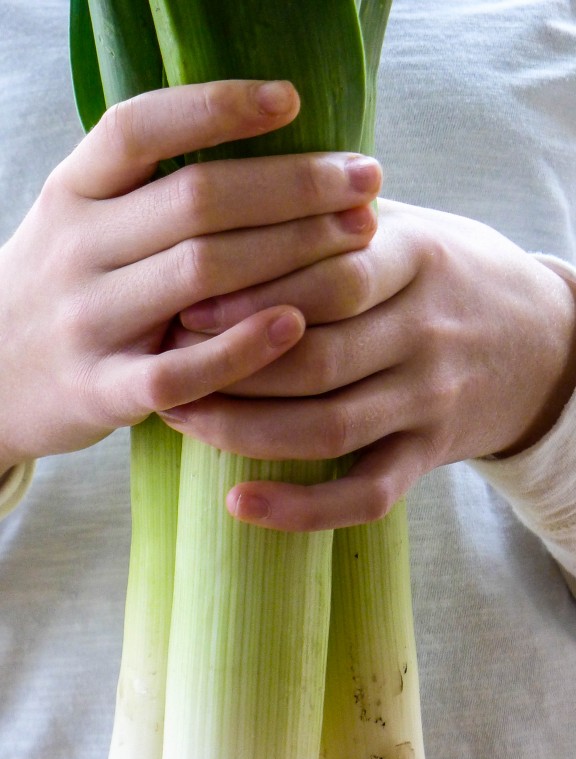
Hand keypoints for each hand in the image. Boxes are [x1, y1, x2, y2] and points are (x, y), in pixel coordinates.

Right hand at [0, 79, 380, 475]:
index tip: (293, 100)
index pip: (139, 127)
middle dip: (295, 186)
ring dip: (292, 253)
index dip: (217, 108)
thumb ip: (147, 191)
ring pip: (200, 275)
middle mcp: (76, 247)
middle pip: (197, 200)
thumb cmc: (63, 291)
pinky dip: (241, 348)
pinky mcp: (101, 390)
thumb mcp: (81, 222)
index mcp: (72, 192)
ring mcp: (87, 321)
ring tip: (359, 239)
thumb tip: (267, 150)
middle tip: (367, 181)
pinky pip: (180, 370)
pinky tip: (297, 325)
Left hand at [165, 200, 575, 530]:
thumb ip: (334, 218)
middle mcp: (425, 333)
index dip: (248, 294)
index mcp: (416, 259)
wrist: (542, 341)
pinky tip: (239, 502)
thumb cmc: (446, 276)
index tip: (180, 300)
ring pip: (328, 427)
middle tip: (163, 360)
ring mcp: (428, 401)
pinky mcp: (427, 456)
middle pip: (316, 358)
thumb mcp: (408, 225)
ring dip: (243, 430)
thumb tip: (226, 192)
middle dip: (229, 365)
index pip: (329, 276)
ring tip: (180, 417)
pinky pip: (364, 494)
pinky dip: (302, 508)